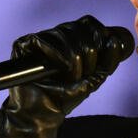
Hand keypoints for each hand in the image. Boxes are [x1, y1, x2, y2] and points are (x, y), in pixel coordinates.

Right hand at [0, 15, 127, 137]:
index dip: (100, 36)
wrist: (41, 114)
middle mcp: (56, 35)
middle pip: (80, 29)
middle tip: (82, 77)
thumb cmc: (63, 98)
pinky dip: (55, 53)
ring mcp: (40, 39)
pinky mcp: (23, 45)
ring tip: (70, 79)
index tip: (101, 60)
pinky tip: (60, 67)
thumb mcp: (92, 80)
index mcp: (72, 40)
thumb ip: (105, 63)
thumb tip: (113, 41)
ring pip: (65, 35)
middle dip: (88, 57)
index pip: (89, 23)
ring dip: (73, 61)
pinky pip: (42, 39)